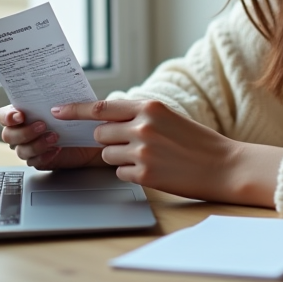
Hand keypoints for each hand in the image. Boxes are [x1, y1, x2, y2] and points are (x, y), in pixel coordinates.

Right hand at [0, 104, 104, 169]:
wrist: (87, 133)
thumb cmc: (73, 113)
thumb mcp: (65, 100)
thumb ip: (55, 96)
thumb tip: (53, 87)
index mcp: (22, 113)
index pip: (3, 115)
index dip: (7, 116)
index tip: (20, 115)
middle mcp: (21, 130)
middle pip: (8, 135)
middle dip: (24, 132)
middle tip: (42, 125)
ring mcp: (28, 146)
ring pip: (20, 150)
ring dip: (36, 144)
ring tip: (54, 137)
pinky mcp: (38, 159)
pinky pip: (34, 162)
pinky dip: (44, 156)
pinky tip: (56, 150)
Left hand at [52, 99, 282, 206]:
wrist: (225, 165)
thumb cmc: (198, 141)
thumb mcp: (169, 117)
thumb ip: (141, 114)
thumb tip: (107, 118)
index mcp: (150, 107)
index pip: (102, 106)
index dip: (75, 109)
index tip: (57, 110)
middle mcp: (143, 126)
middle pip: (100, 132)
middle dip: (108, 139)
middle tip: (130, 144)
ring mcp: (143, 151)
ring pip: (108, 154)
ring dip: (121, 158)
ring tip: (149, 158)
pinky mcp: (145, 175)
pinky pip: (120, 173)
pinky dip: (131, 173)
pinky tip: (154, 170)